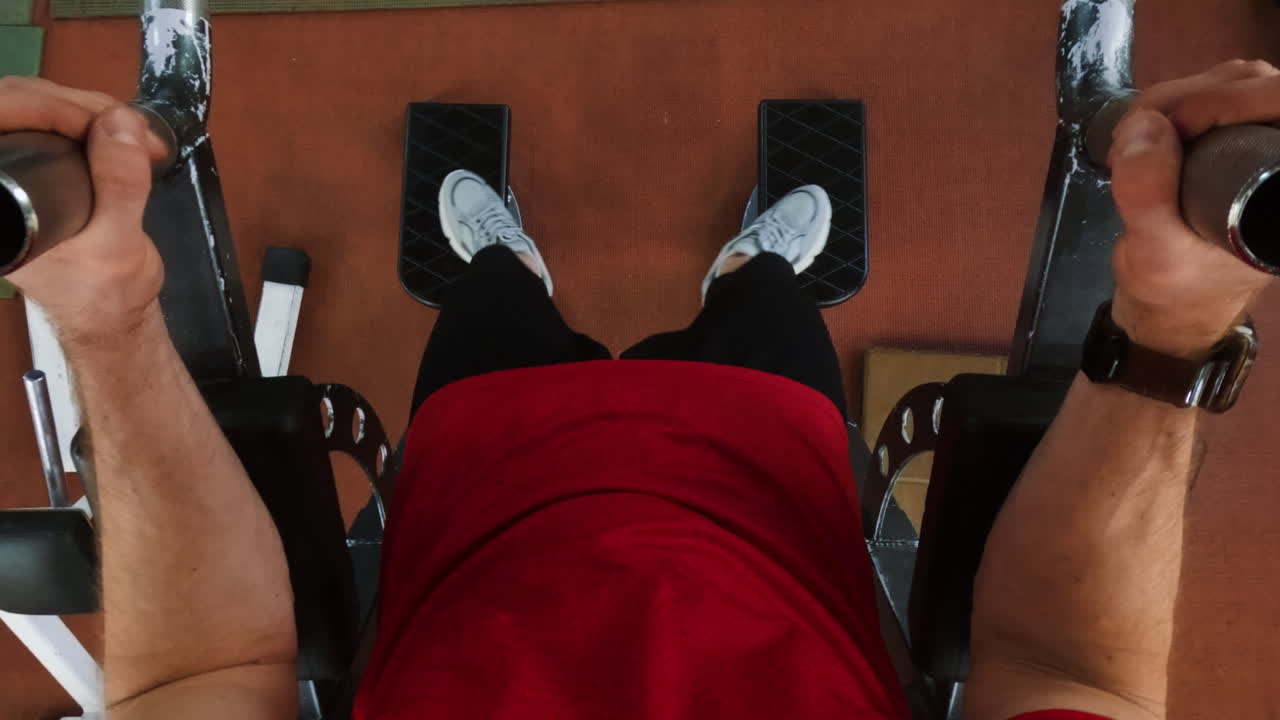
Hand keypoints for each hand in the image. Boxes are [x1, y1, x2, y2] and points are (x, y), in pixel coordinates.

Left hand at [0, 76, 167, 346]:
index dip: (48, 109)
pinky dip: (87, 123)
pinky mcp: (27, 172)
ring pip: (31, 109)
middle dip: (77, 106)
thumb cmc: (106, 293)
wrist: (110, 318)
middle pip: (14, 107)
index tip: (104, 121)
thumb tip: (120, 120)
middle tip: (130, 125)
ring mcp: (6, 176)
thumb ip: (120, 182)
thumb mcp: (120, 242)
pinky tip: (120, 138)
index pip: (0, 123)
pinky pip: (47, 125)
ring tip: (136, 135)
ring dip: (87, 112)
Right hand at [1107, 60, 1278, 358]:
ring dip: (1178, 97)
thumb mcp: (1152, 251)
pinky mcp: (1247, 136)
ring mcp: (1269, 143)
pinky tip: (1150, 132)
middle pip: (1258, 86)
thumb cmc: (1175, 286)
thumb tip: (1143, 124)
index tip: (1171, 122)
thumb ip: (1147, 192)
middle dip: (1191, 96)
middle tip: (1135, 130)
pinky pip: (1220, 92)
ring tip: (1135, 136)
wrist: (1175, 304)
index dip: (1232, 99)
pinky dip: (1177, 102)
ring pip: (1237, 82)